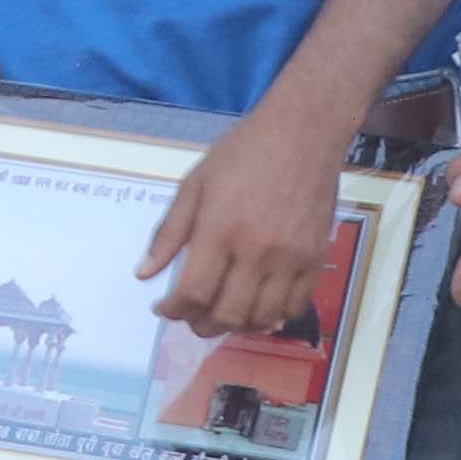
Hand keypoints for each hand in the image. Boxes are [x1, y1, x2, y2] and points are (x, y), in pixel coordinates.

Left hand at [145, 96, 349, 336]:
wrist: (303, 133)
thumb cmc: (243, 152)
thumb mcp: (195, 183)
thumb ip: (169, 232)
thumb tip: (144, 273)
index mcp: (220, 229)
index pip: (194, 292)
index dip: (174, 310)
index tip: (164, 309)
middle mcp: (256, 250)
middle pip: (227, 313)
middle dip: (201, 325)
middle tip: (192, 318)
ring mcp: (291, 258)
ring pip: (262, 318)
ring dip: (237, 326)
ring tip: (223, 315)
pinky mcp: (316, 258)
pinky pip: (295, 306)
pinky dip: (274, 317)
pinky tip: (258, 306)